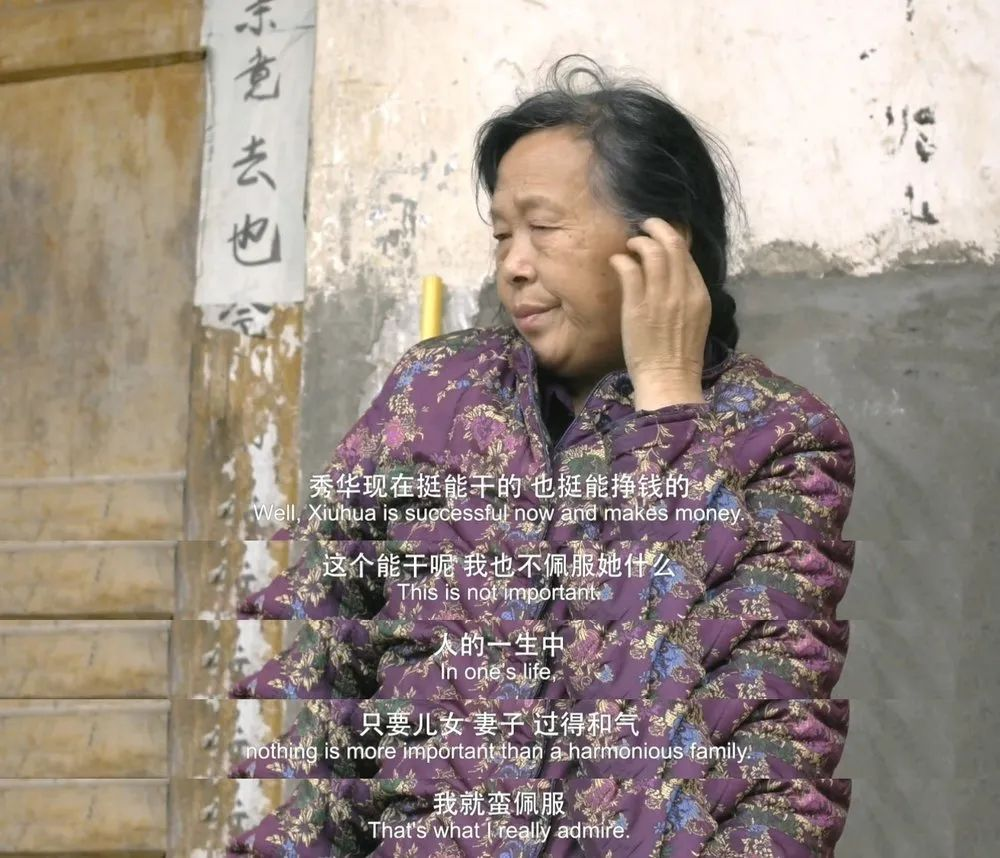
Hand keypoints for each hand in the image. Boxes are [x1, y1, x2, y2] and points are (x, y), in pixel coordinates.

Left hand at [609, 217, 711, 408]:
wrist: (669, 379)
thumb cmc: (680, 353)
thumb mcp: (696, 318)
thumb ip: (688, 293)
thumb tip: (675, 271)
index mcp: (699, 294)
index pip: (687, 253)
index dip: (672, 237)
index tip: (661, 235)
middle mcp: (682, 291)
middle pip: (672, 244)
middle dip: (657, 227)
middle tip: (645, 225)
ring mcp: (659, 298)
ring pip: (651, 252)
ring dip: (638, 242)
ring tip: (630, 245)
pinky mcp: (637, 307)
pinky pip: (629, 271)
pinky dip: (621, 260)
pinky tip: (617, 262)